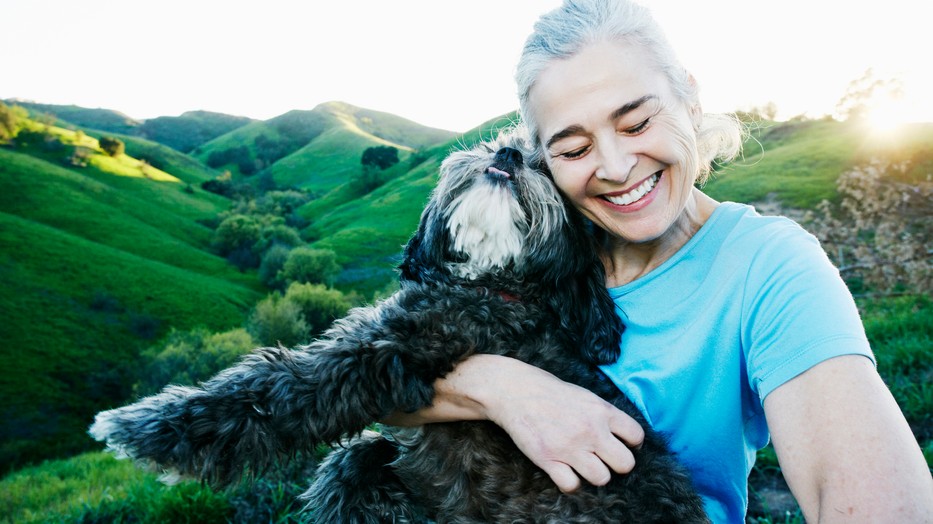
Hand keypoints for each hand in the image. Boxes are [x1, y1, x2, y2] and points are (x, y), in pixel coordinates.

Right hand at [483, 360, 643, 491]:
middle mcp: (590, 430)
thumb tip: (621, 433)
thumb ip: (603, 414)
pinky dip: (570, 482)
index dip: (631, 444)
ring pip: (602, 479)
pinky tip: (565, 471)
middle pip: (625, 464)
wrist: (514, 391)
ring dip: (594, 474)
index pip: (636, 436)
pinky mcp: (548, 460)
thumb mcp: (585, 395)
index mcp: (602, 411)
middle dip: (617, 463)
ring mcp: (570, 447)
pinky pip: (571, 485)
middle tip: (604, 458)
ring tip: (583, 464)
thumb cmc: (549, 391)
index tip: (620, 443)